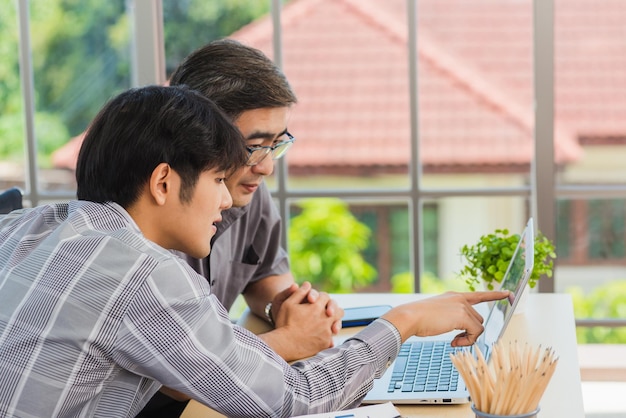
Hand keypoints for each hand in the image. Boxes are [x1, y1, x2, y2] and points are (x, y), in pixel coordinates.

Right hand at [259, 282, 343, 360]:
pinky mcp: (326, 343)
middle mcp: (325, 318)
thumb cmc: (285, 323)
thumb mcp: (288, 304)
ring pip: (337, 324)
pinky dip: (328, 336)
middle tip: (326, 312)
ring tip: (326, 324)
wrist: (285, 344)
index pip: (326, 297)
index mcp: (317, 307)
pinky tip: (321, 336)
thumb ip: (299, 293)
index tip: (315, 302)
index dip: (321, 298)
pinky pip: (333, 338)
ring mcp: (327, 331)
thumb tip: (307, 284)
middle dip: (332, 309)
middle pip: (338, 310)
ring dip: (333, 322)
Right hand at [381, 291, 509, 346]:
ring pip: (478, 326)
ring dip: (468, 337)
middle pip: (478, 319)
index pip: (479, 295)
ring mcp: (462, 306)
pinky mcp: (463, 315)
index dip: (494, 295)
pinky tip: (453, 342)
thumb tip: (461, 332)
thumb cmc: (418, 318)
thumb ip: (450, 317)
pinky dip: (467, 341)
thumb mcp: (437, 314)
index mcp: (453, 296)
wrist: (410, 316)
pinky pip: (475, 333)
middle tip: (456, 340)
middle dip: (470, 332)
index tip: (508, 293)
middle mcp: (460, 298)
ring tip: (453, 341)